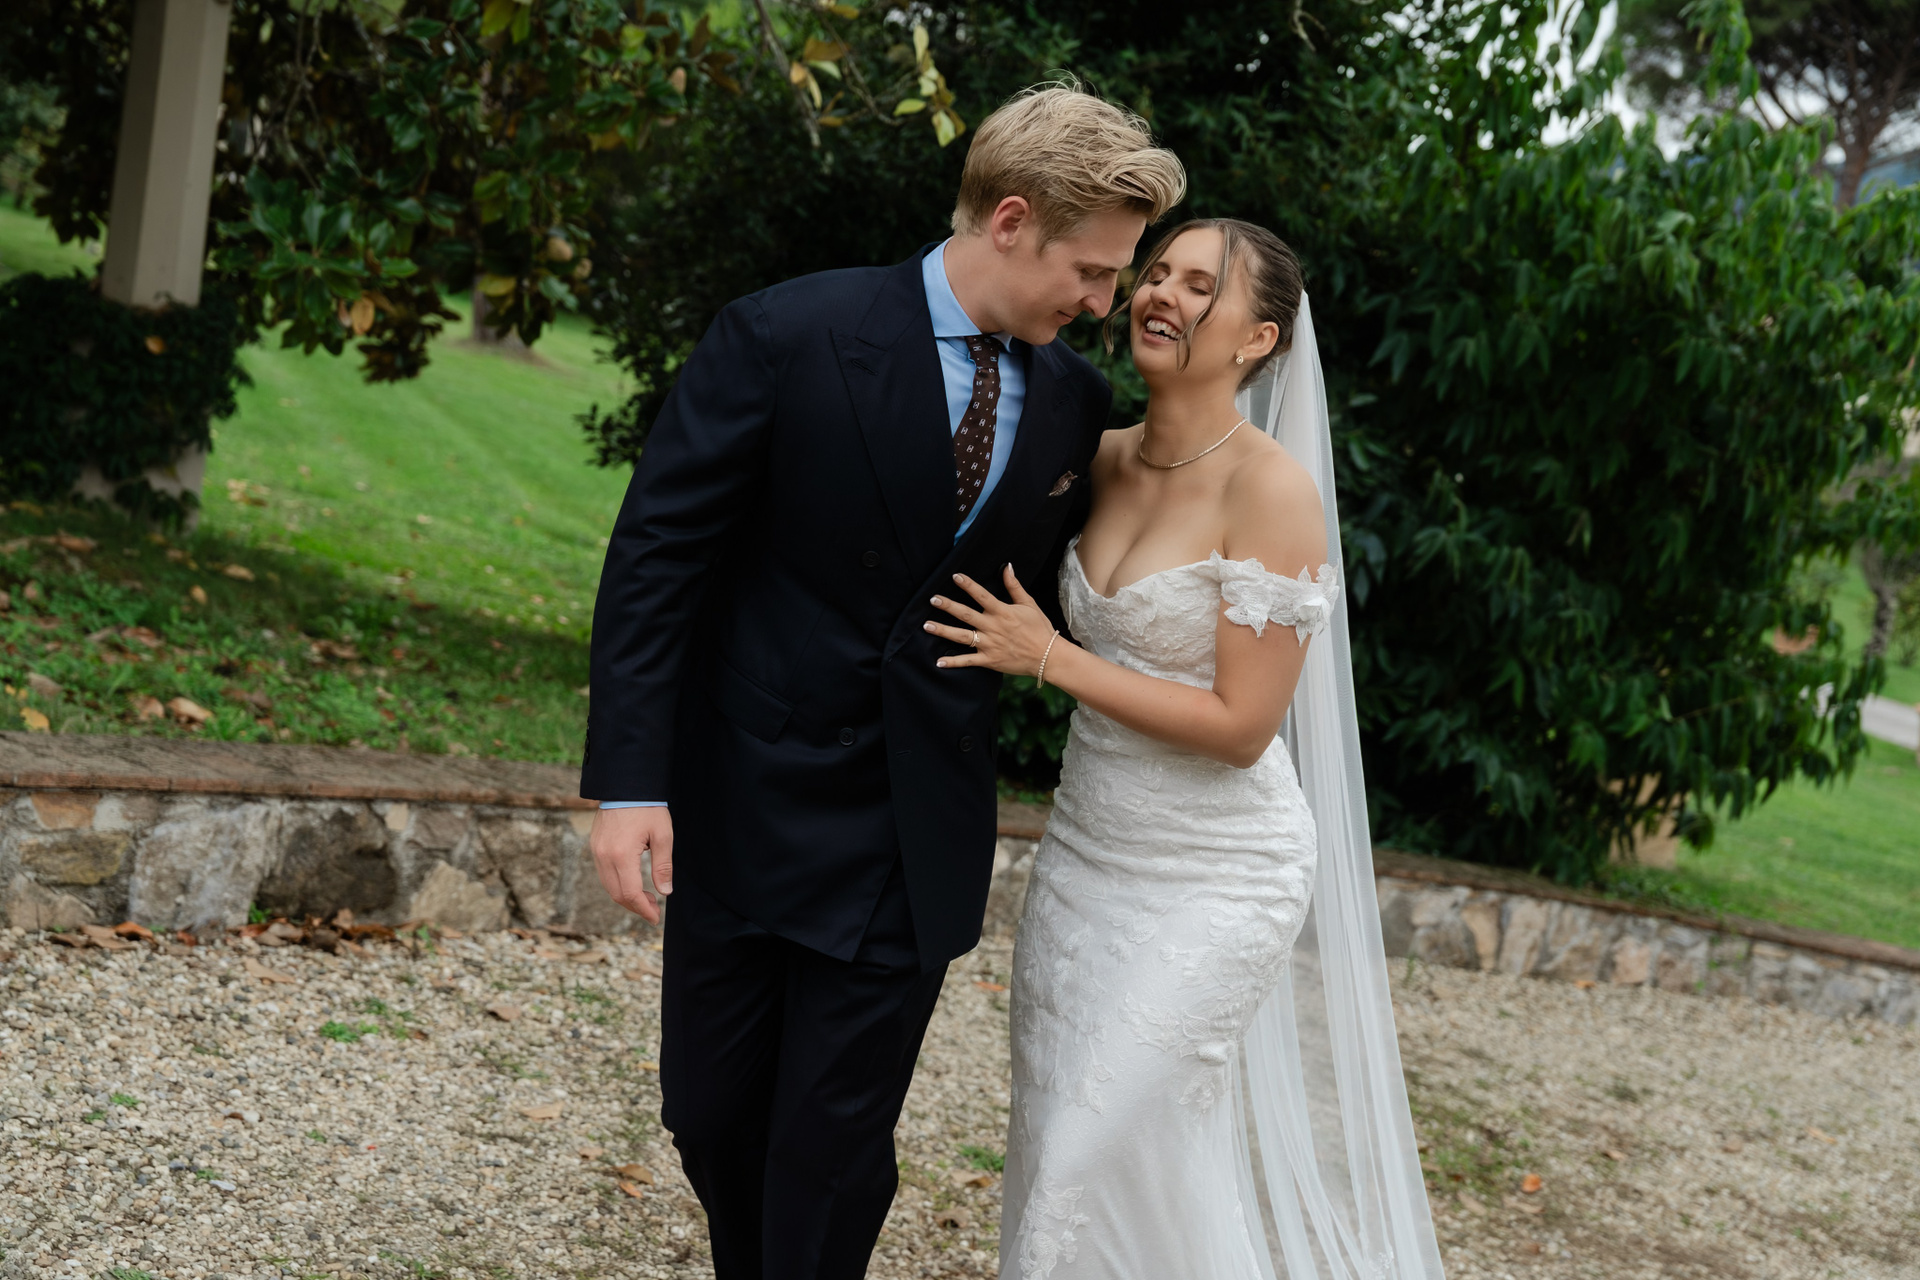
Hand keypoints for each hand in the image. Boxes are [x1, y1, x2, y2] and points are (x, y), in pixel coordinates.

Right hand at [589, 806, 672, 924]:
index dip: (643, 909)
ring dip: (626, 897)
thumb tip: (665, 892)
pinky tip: (632, 883)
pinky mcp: (594, 846)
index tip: (655, 918)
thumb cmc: (647, 807)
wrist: (625, 784)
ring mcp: (596, 851)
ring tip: (646, 898)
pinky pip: (604, 874)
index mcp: (621, 855)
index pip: (630, 893)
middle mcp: (604, 856)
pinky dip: (617, 884)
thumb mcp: (662, 835)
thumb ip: (663, 866)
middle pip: (616, 894)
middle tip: (654, 910)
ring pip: (608, 886)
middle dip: (635, 907)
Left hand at [926, 564, 1059, 676]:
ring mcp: (989, 644)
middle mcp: (993, 627)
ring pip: (962, 636)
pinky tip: (939, 661)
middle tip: (932, 599)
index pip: (981, 595)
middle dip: (947, 606)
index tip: (955, 576)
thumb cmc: (1040, 628)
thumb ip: (1014, 587)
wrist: (1048, 656)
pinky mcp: (989, 660)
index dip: (968, 585)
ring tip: (926, 626)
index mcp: (1002, 612)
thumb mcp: (1029, 604)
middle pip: (965, 614)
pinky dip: (953, 662)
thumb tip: (1007, 567)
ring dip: (943, 631)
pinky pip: (968, 661)